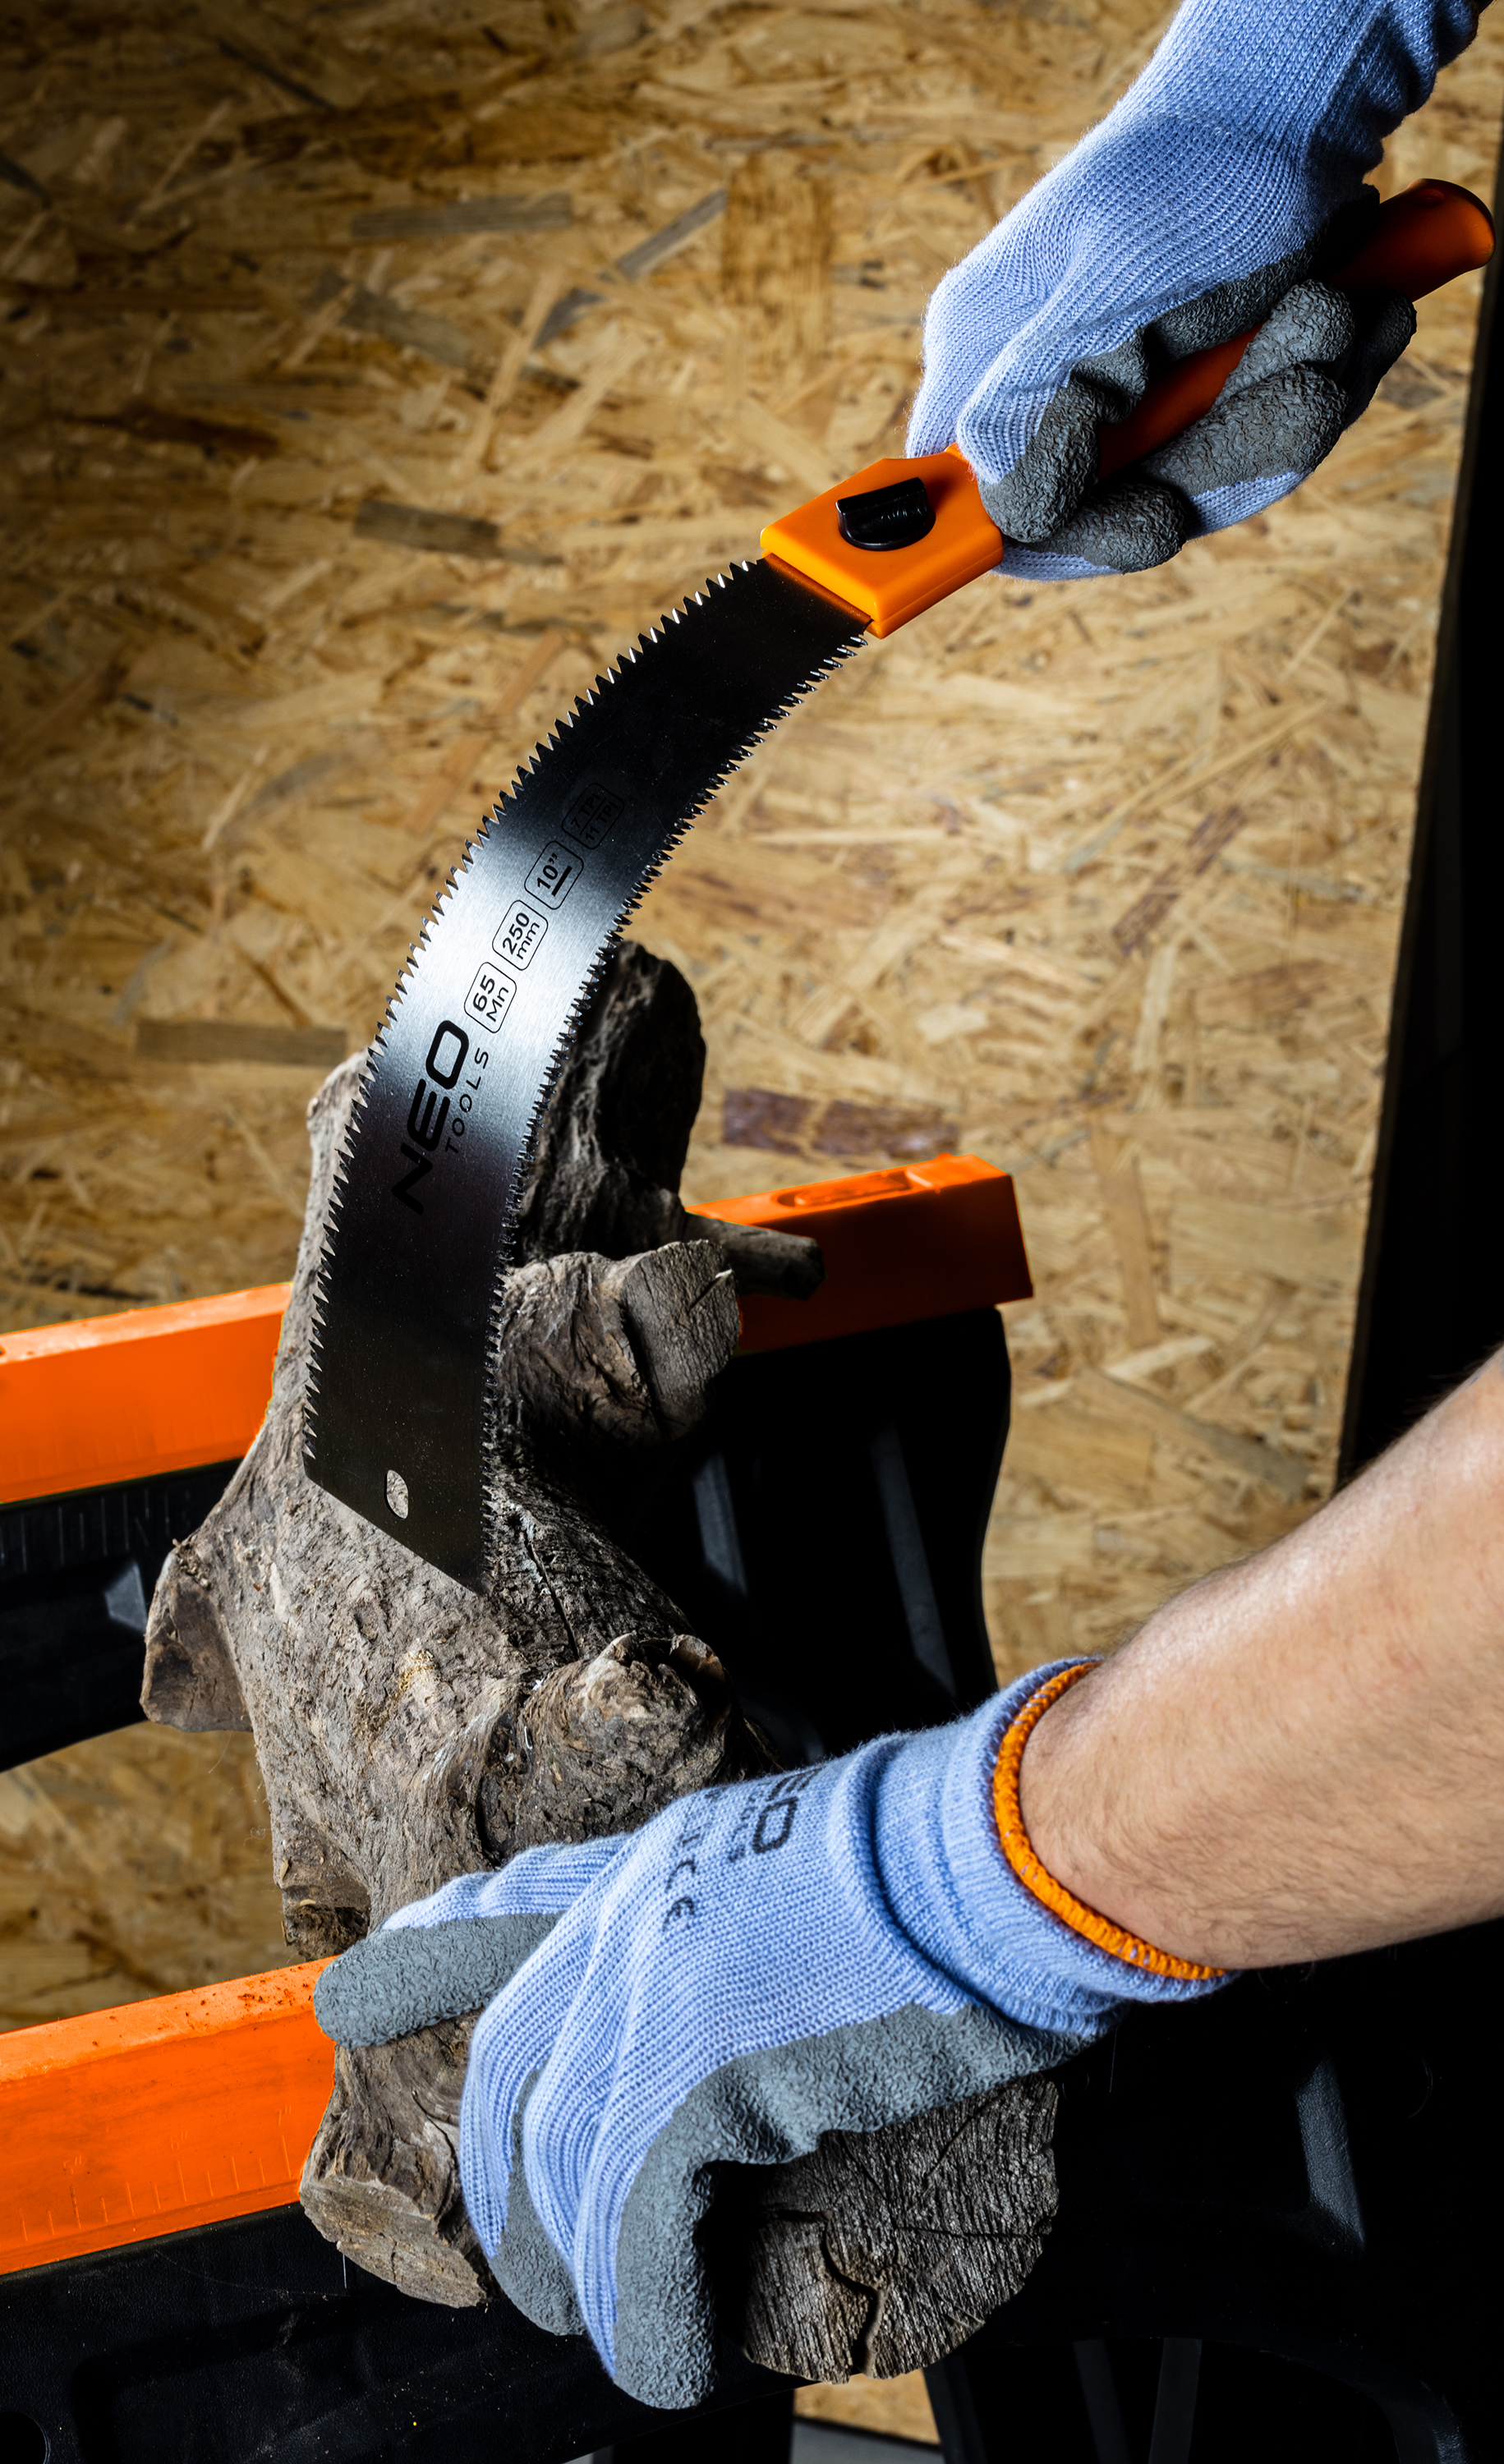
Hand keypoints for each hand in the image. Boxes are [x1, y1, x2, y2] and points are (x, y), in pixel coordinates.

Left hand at [316, 1676, 1217, 2408]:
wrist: (1006, 1851)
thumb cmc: (958, 1853)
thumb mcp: (824, 1858)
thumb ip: (767, 1919)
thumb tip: (778, 2002)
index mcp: (664, 1859)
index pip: (509, 1904)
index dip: (428, 1953)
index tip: (351, 1990)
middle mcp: (635, 1915)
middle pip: (514, 2063)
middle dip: (499, 2177)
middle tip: (521, 2264)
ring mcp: (657, 1988)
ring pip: (560, 2161)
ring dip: (576, 2268)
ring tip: (607, 2332)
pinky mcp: (700, 2073)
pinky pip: (635, 2223)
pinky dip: (645, 2308)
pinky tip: (669, 2359)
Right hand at [908, 0, 1478, 576]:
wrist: (1296, 94)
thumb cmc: (1200, 167)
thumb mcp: (1117, 281)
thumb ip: (1040, 393)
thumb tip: (997, 500)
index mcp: (985, 358)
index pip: (990, 505)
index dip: (1069, 535)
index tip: (1161, 520)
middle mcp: (1044, 387)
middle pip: (1123, 502)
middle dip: (1236, 446)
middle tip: (1313, 367)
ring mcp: (1122, 393)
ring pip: (1206, 476)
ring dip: (1295, 407)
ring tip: (1344, 312)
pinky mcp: (1193, 387)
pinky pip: (1251, 437)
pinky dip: (1315, 388)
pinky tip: (1360, 319)